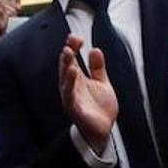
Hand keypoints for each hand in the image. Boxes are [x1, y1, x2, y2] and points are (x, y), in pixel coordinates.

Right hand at [58, 35, 117, 155]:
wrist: (102, 130)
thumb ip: (97, 68)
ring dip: (66, 65)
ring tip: (69, 53)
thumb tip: (95, 50)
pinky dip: (70, 84)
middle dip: (68, 54)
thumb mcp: (102, 83)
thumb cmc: (99, 108)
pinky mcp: (74, 108)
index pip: (72, 60)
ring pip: (65, 79)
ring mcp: (71, 96)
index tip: (76, 37)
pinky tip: (73, 73)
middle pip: (66, 67)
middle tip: (71, 42)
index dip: (73, 48)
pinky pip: (69, 94)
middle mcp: (71, 86)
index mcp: (77, 79)